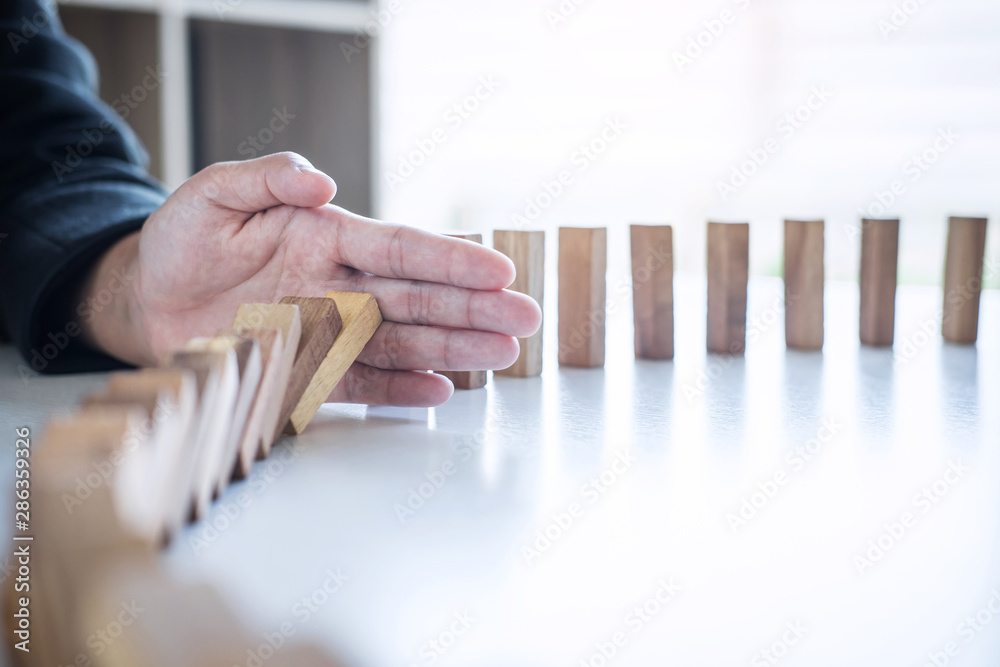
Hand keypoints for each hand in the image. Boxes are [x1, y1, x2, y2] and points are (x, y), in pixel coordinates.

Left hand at [78, 152, 541, 406]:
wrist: (147, 301)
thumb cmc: (181, 242)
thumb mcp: (212, 195)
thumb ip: (265, 179)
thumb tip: (323, 181)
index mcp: (327, 237)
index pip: (401, 248)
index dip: (451, 259)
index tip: (498, 270)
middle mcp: (340, 285)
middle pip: (419, 298)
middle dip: (474, 308)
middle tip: (526, 318)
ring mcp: (329, 331)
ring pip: (403, 341)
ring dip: (454, 348)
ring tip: (503, 355)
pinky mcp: (307, 372)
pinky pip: (361, 382)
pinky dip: (399, 388)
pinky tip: (440, 389)